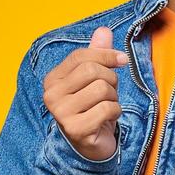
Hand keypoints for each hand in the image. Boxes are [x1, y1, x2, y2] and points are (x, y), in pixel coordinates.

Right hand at [44, 26, 128, 161]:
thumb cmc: (92, 108)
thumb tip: (104, 30)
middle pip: (92, 71)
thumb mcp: (94, 79)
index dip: (106, 54)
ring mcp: (61, 113)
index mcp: (53, 79)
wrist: (90, 144)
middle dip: (110, 79)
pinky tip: (108, 118)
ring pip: (102, 89)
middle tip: (110, 91)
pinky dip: (115, 112)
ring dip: (113, 97)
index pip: (82, 56)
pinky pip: (107, 109)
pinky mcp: (76, 129)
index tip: (122, 60)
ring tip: (107, 106)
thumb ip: (97, 55)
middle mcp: (51, 95)